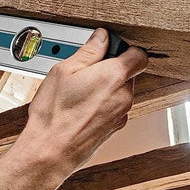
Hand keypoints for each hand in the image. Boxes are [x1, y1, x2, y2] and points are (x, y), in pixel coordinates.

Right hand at [5, 29, 147, 189]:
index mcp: (114, 76)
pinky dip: (102, 105)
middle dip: (110, 70)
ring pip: (120, 92)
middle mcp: (124, 96)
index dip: (126, 49)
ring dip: (105, 89)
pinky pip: (114, 108)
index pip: (139, 55)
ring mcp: (121, 114)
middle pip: (128, 74)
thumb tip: (101, 37)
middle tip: (84, 73)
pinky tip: (80, 108)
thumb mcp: (63, 71)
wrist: (51, 152)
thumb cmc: (54, 114)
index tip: (110, 49)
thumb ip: (88, 51)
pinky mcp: (115, 128)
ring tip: (78, 93)